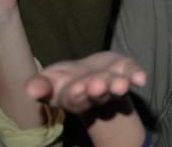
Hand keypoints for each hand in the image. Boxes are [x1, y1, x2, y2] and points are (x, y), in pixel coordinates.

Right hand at [26, 51, 145, 114]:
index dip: (76, 94)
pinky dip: (137, 76)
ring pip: (116, 87)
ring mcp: (112, 84)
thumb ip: (40, 86)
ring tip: (121, 84)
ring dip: (118, 86)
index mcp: (74, 98)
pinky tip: (141, 78)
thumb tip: (29, 90)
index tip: (76, 88)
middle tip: (97, 85)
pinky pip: (133, 74)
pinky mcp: (126, 72)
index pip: (75, 99)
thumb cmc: (65, 79)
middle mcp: (95, 95)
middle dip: (97, 90)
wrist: (89, 73)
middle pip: (97, 94)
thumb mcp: (49, 80)